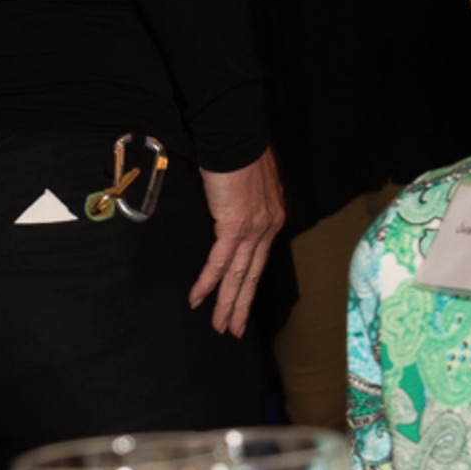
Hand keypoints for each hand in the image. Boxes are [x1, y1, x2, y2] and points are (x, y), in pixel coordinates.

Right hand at [189, 150, 284, 337]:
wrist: (237, 139)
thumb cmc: (240, 153)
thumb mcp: (249, 184)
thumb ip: (245, 203)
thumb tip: (233, 212)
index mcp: (272, 219)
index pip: (260, 260)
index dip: (250, 284)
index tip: (242, 303)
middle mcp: (268, 228)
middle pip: (252, 275)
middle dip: (241, 305)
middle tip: (233, 330)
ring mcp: (253, 229)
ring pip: (238, 275)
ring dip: (226, 303)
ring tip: (220, 326)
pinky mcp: (235, 226)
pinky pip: (220, 261)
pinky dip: (208, 282)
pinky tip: (197, 299)